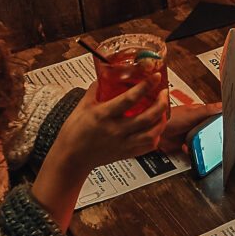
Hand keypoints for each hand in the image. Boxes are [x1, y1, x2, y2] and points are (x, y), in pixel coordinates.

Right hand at [34, 83, 169, 226]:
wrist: (71, 158)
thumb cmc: (73, 134)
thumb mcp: (82, 106)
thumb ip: (95, 90)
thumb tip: (104, 77)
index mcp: (103, 115)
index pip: (130, 98)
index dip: (146, 86)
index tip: (155, 77)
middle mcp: (116, 130)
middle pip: (148, 117)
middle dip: (161, 103)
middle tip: (164, 93)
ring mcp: (123, 144)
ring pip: (152, 134)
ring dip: (162, 120)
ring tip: (162, 110)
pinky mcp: (126, 153)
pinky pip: (148, 146)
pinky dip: (156, 136)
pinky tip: (155, 128)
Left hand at [159, 102, 222, 155]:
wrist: (154, 130)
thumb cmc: (171, 117)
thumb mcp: (193, 113)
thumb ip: (208, 110)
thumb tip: (222, 105)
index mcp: (201, 114)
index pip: (216, 119)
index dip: (221, 125)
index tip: (225, 131)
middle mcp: (197, 125)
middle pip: (211, 135)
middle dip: (210, 140)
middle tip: (207, 141)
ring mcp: (192, 135)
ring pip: (203, 144)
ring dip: (200, 147)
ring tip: (194, 144)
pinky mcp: (186, 144)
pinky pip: (194, 150)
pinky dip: (191, 151)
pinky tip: (187, 148)